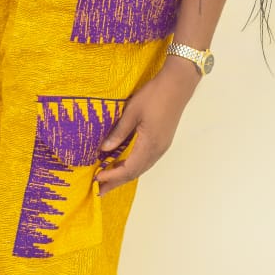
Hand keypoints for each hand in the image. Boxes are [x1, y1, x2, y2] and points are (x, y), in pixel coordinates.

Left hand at [95, 58, 199, 194]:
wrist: (178, 84)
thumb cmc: (154, 95)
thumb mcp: (132, 112)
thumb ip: (119, 133)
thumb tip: (104, 150)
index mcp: (150, 144)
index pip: (128, 168)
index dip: (112, 176)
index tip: (96, 180)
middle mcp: (157, 150)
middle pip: (135, 172)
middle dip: (116, 182)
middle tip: (99, 191)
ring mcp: (162, 146)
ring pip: (141, 168)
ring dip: (124, 175)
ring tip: (108, 181)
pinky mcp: (163, 141)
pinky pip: (146, 160)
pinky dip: (133, 166)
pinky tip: (123, 165)